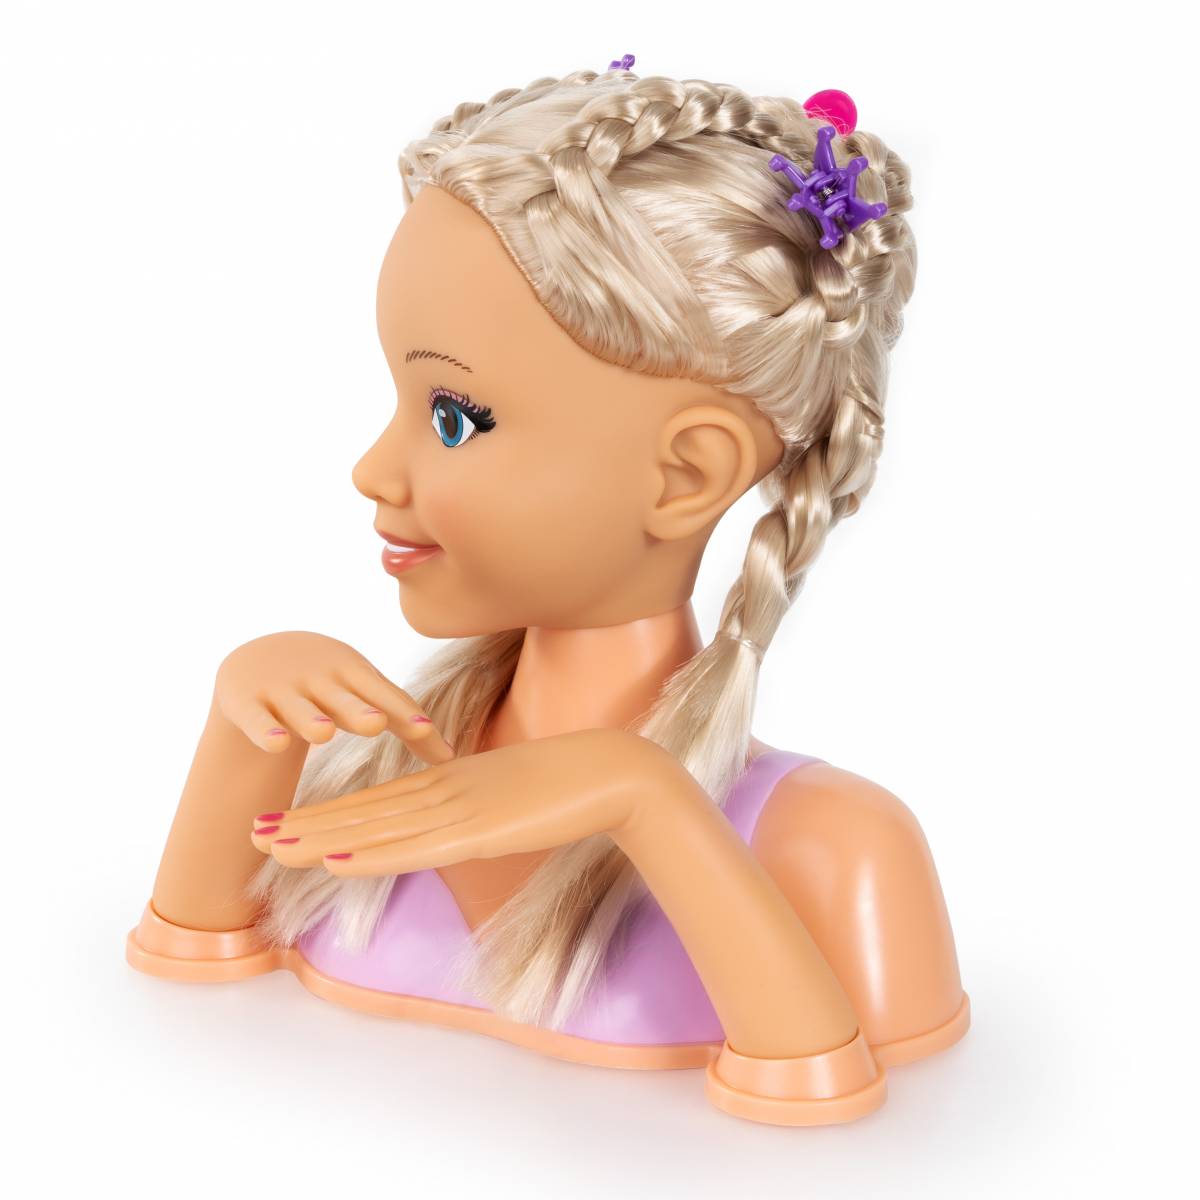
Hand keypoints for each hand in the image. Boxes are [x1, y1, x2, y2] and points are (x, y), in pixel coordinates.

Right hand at [214, 630, 453, 763]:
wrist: (261, 656)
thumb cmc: (332, 685)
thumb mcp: (364, 694)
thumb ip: (404, 721)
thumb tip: (453, 760)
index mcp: (355, 672)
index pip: (384, 695)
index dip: (404, 713)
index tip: (427, 733)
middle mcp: (320, 677)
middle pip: (343, 698)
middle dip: (359, 710)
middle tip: (376, 724)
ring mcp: (282, 687)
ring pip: (300, 708)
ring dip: (312, 720)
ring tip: (326, 734)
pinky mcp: (245, 700)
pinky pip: (255, 717)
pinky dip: (264, 729)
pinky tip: (276, 742)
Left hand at [248, 727, 681, 876]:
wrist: (615, 771)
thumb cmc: (572, 782)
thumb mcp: (512, 795)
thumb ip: (480, 808)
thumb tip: (459, 825)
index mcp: (452, 780)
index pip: (379, 801)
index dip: (328, 813)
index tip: (286, 820)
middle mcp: (445, 790)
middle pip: (365, 812)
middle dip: (307, 826)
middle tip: (253, 833)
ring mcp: (460, 808)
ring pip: (378, 828)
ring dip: (321, 840)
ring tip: (271, 848)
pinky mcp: (479, 829)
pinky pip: (415, 846)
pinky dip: (372, 853)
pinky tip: (334, 861)